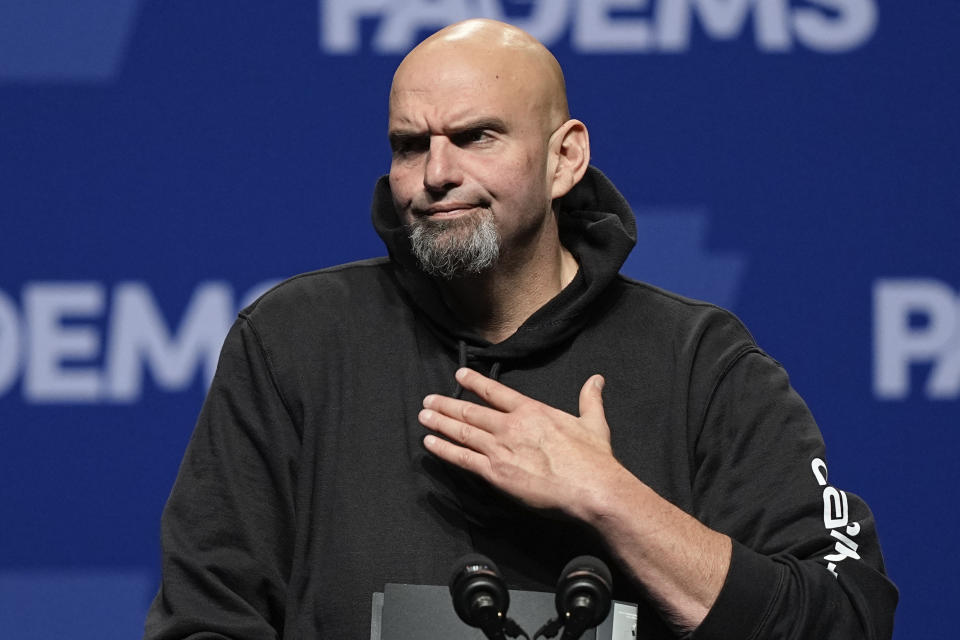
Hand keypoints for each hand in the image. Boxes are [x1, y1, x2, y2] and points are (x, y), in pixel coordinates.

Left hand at [419, 367, 623, 517]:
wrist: (591, 488)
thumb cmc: (593, 459)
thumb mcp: (594, 422)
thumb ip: (590, 398)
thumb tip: (596, 379)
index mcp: (532, 411)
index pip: (495, 391)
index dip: (474, 381)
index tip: (459, 375)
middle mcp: (511, 426)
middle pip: (471, 410)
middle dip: (447, 404)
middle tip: (429, 399)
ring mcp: (501, 449)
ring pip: (463, 431)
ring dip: (440, 423)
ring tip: (424, 416)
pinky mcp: (496, 474)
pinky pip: (463, 458)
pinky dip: (444, 449)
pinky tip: (430, 443)